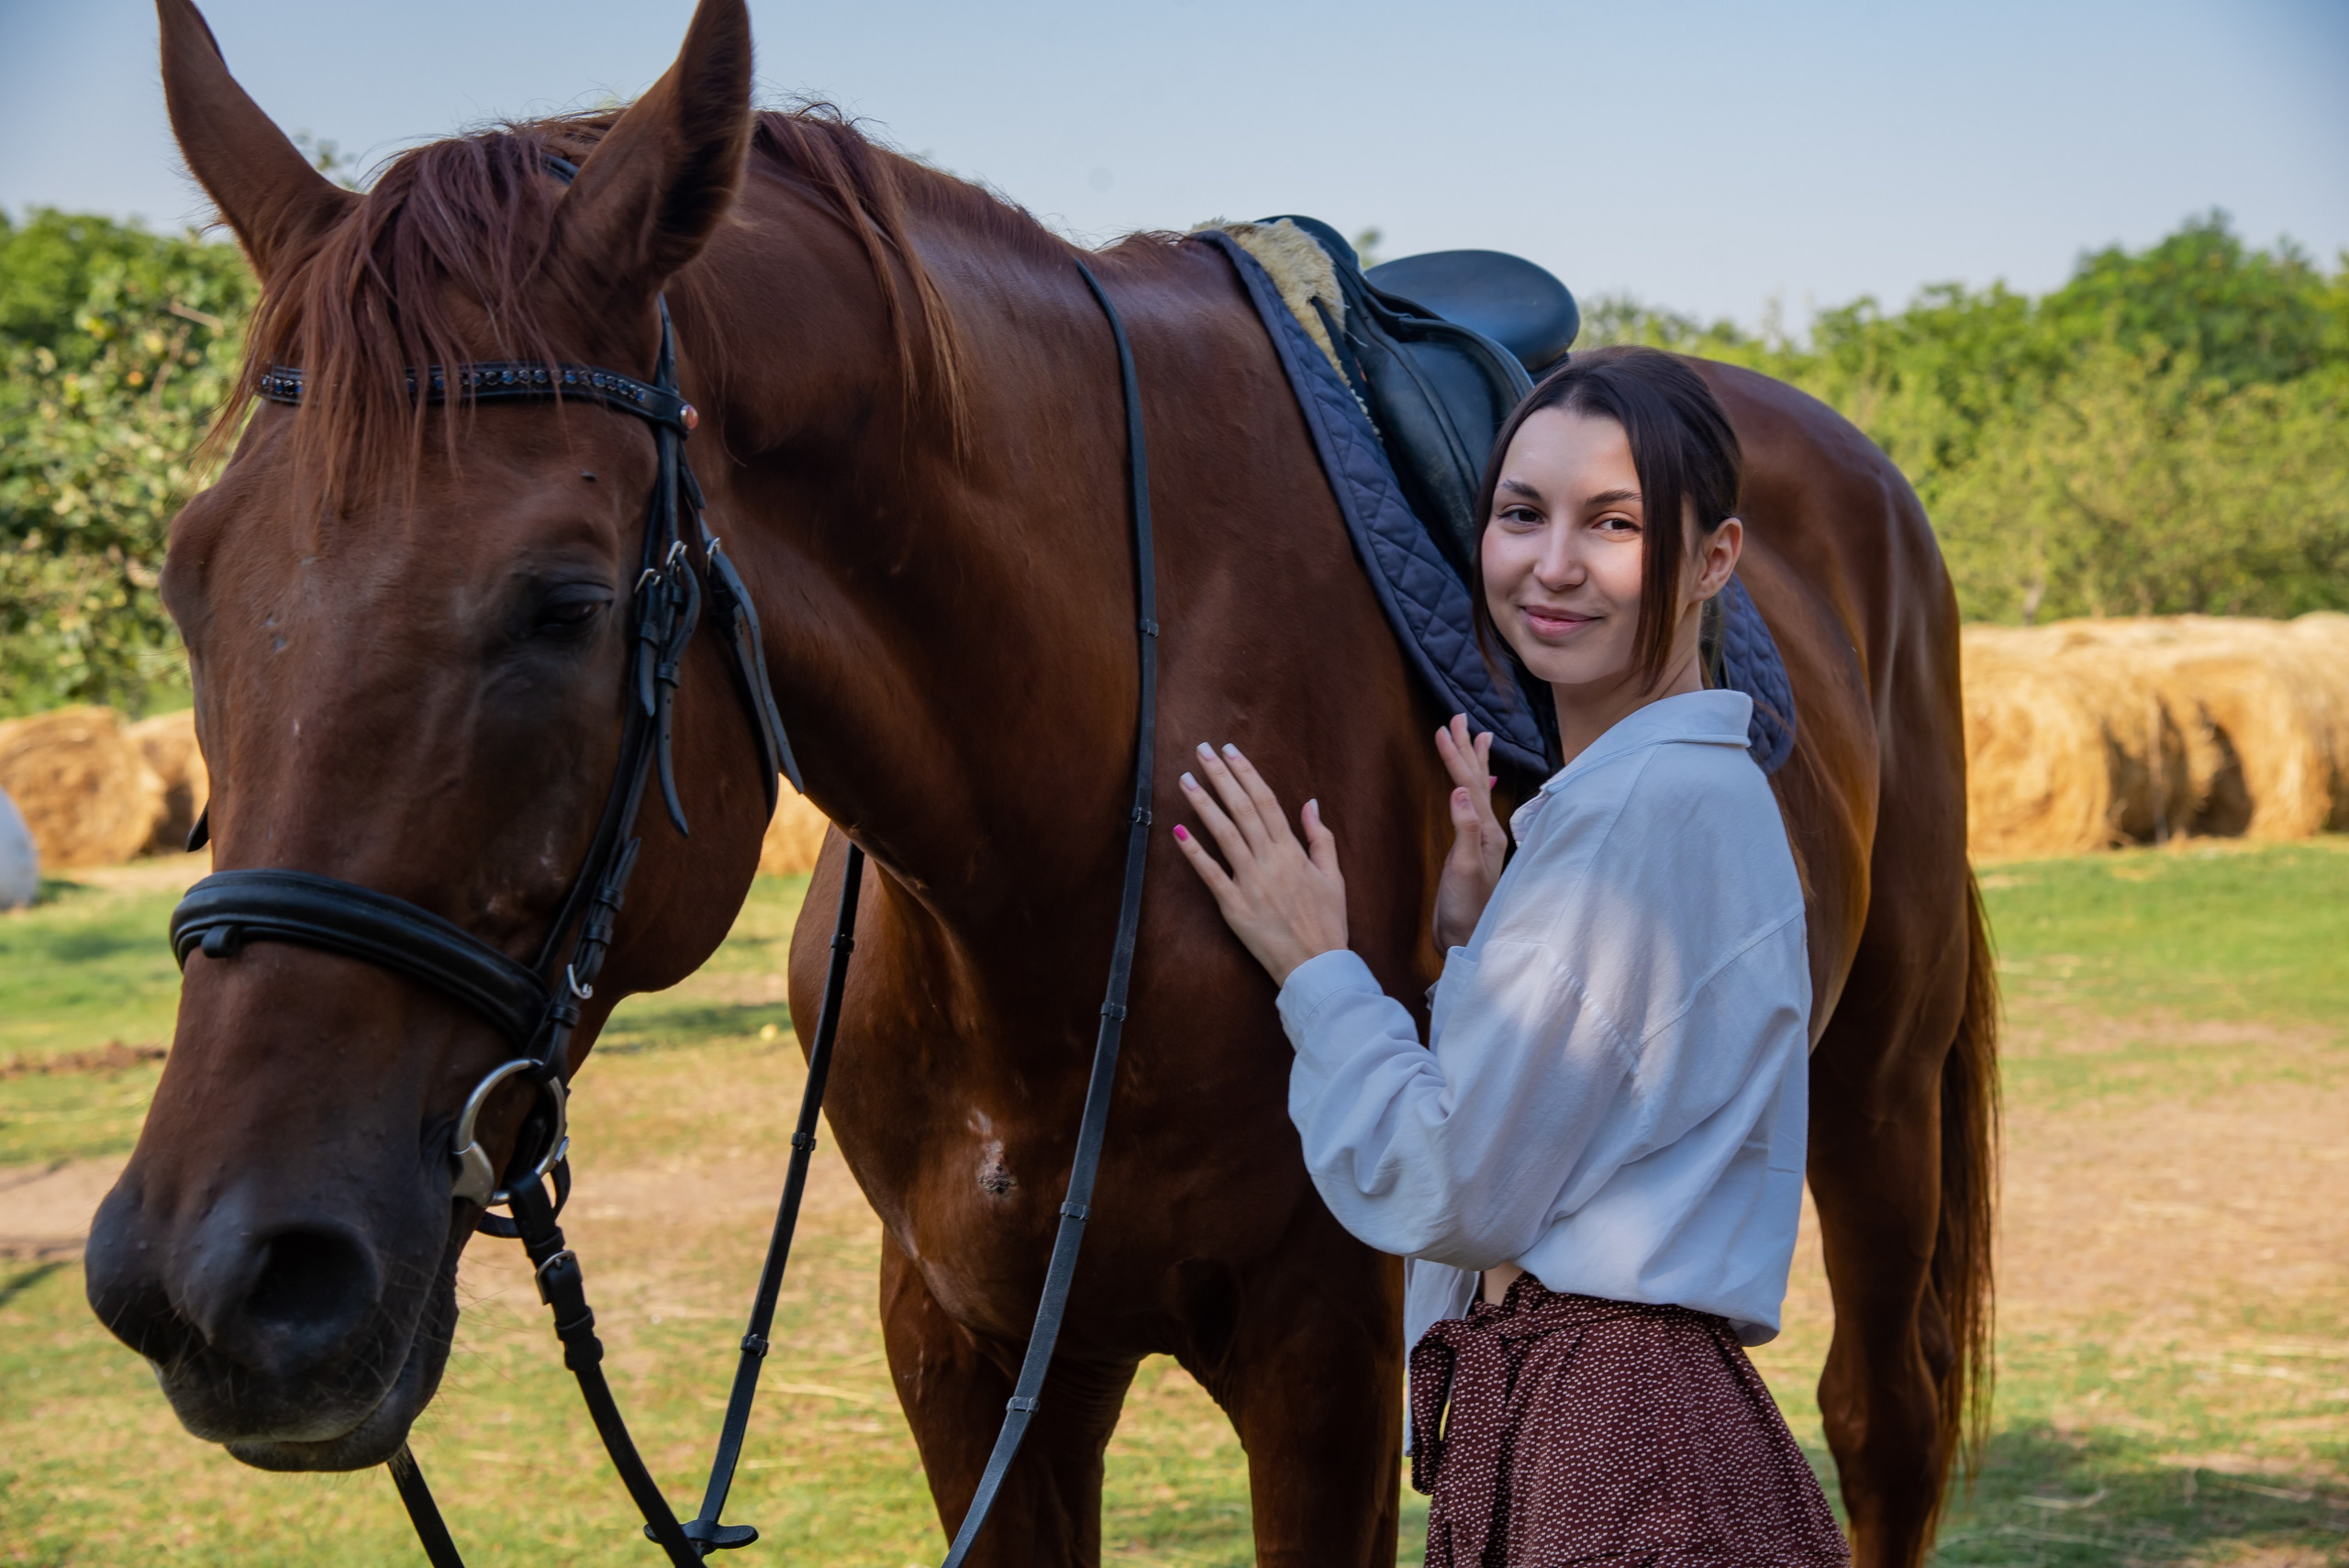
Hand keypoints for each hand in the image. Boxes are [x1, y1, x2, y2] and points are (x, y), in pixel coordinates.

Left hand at [1172, 742, 1346, 986]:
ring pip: (1224, 834)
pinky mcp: (1234, 907)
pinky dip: (1193, 852)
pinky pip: (1210, 874)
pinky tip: (1177, 830)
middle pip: (1242, 809)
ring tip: (1185, 779)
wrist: (1317, 966)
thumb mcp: (1334, 876)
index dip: (1246, 773)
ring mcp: (1250, 882)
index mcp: (1293, 851)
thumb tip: (1311, 803)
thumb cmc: (1327, 923)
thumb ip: (1320, 838)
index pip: (1266, 801)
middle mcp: (1270, 861)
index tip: (1230, 751)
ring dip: (1203, 803)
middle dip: (1220, 776)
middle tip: (1202, 750)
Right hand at [1432, 715, 1504, 950]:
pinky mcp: (1471, 849)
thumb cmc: (1465, 910)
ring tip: (1478, 735)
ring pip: (1478, 789)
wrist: (1466, 940)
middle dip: (1467, 748)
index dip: (1455, 756)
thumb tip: (1458, 791)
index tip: (1444, 728)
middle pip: (1477, 779)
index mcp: (1486, 831)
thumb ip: (1464, 830)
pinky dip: (1470, 787)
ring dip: (1474, 761)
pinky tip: (1469, 786)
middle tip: (1460, 717)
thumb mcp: (1464, 868)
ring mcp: (1481, 839)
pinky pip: (1472, 806)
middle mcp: (1488, 831)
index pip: (1469, 784)